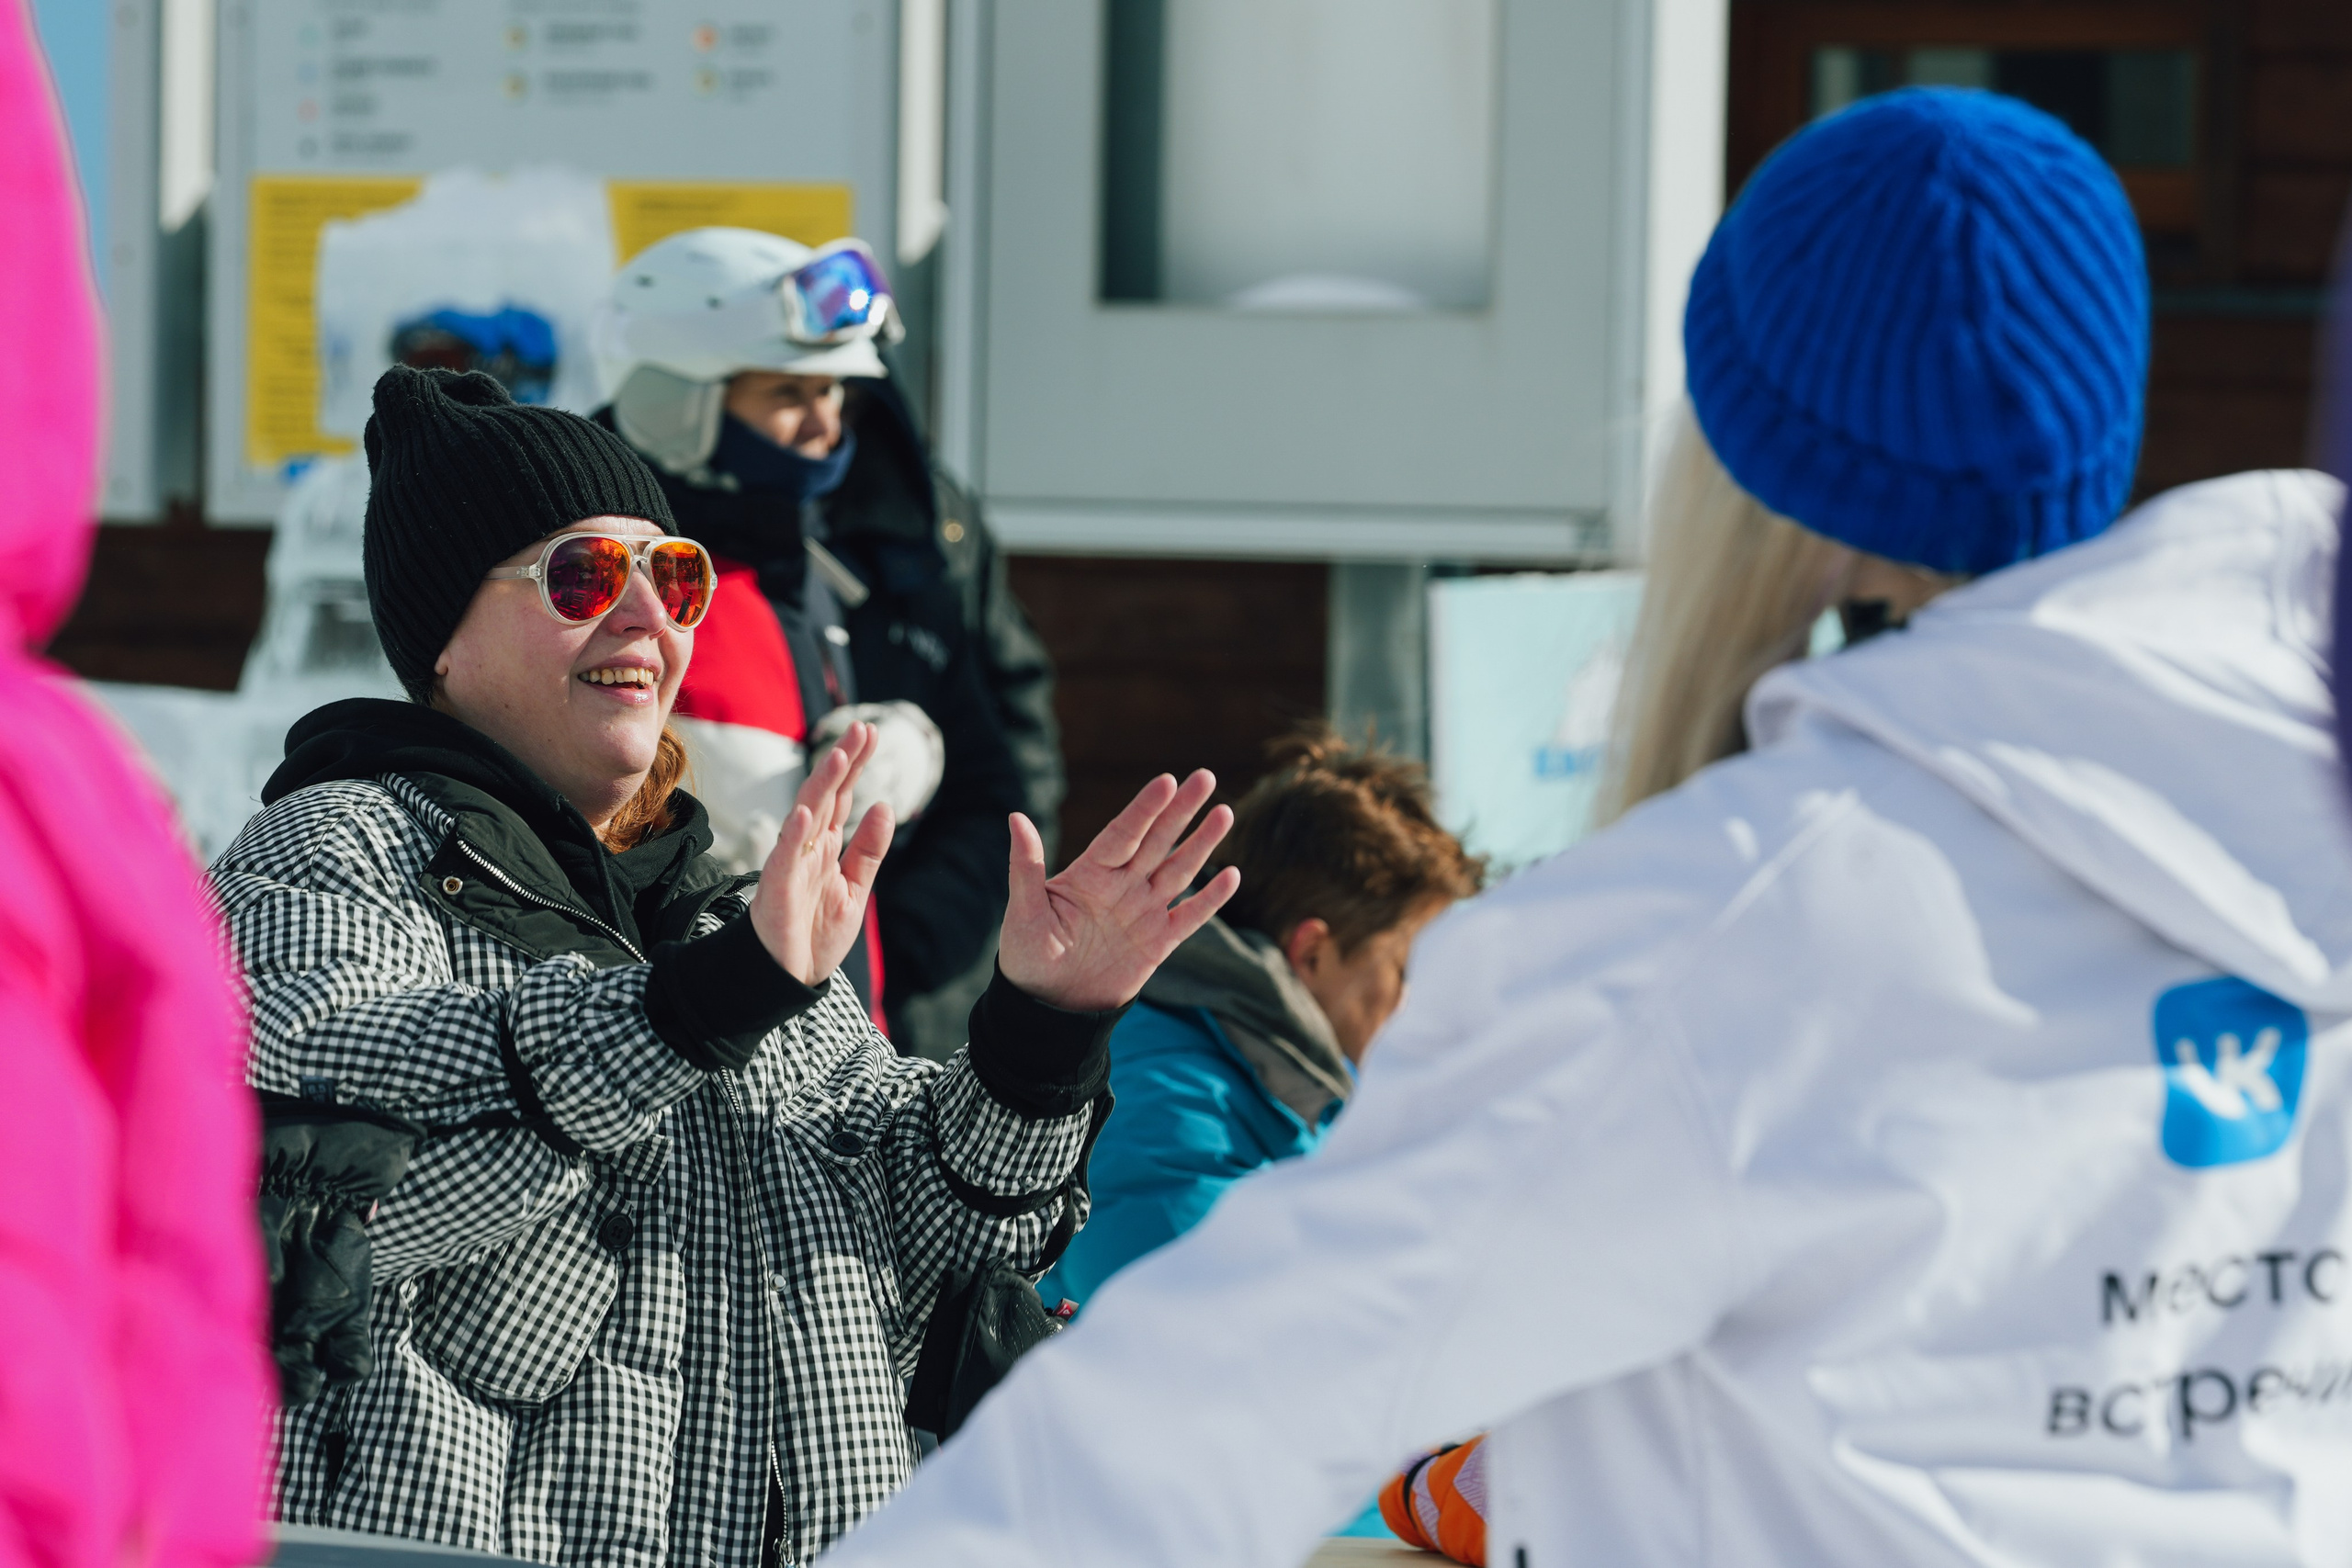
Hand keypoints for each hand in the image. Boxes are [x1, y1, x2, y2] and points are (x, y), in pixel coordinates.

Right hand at [748, 721, 896, 985]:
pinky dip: (794, 835)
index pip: (842, 795)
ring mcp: (791, 864)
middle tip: (862, 728)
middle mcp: (807, 847)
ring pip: (806, 816)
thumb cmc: (815, 934)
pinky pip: (785, 858)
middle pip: (826, 794)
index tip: (872, 732)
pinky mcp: (778, 889)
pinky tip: (804, 813)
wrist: (787, 977)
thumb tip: (886, 805)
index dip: (856, 764)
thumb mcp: (855, 889)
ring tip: (838, 757)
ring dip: (821, 786)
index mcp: (827, 846)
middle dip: (842, 761)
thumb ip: (869, 850)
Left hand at [998, 770, 1240, 1011]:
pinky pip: (1190, 917)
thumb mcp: (1024, 911)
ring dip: (1202, 843)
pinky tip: (1232, 875)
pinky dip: (1211, 899)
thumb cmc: (1027, 956)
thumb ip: (1026, 866)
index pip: (1123, 833)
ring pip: (1179, 870)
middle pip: (1158, 841)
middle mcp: (1122, 886)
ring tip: (1224, 811)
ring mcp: (1143, 912)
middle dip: (1182, 810)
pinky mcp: (1158, 943)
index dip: (1145, 809)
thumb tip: (1016, 817)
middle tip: (1206, 776)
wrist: (1048, 1007)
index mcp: (1090, 873)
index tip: (1167, 781)